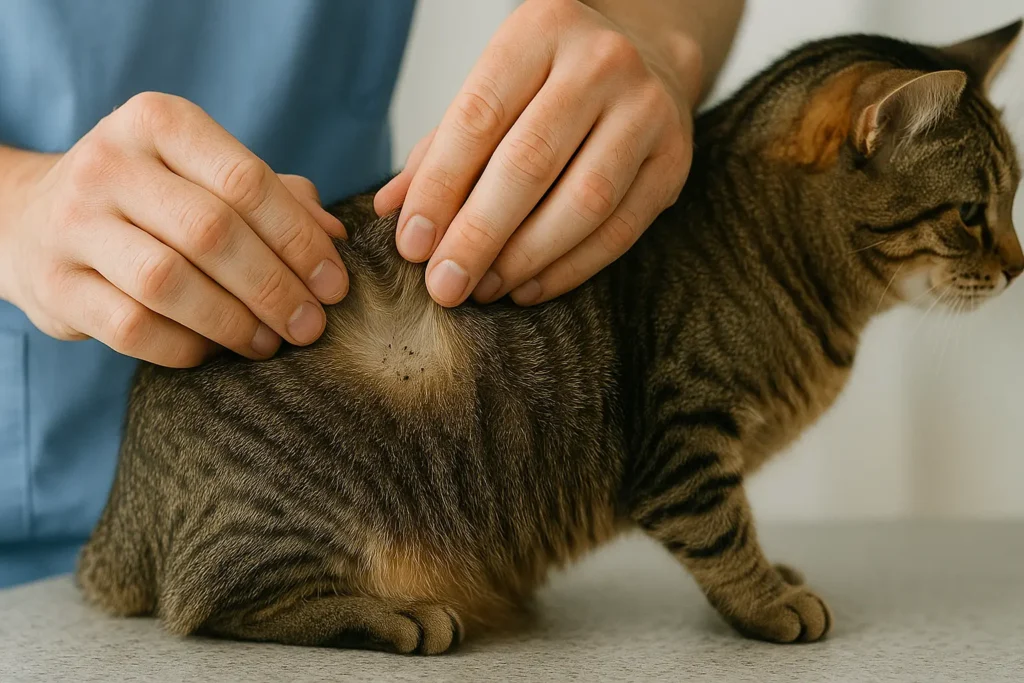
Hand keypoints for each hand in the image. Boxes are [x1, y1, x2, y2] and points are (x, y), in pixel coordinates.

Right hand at [0, 92, 347, 367]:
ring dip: (234, 323)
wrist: (37, 218)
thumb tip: (336, 235)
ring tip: (269, 342)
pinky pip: (132, 327)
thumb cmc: (153, 198)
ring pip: (168, 282)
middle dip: (275, 288)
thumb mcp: (209, 175)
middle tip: (310, 325)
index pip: (246, 181)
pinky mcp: (53, 285)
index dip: (300, 240)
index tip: (334, 286)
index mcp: (159, 122)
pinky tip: (214, 351)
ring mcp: (72, 223)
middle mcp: (108, 162)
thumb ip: (277, 197)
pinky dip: (185, 348)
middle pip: (211, 232)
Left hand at [375, 0, 697, 306]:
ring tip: (484, 288)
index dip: (440, 188)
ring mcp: (646, 111)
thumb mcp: (493, 91)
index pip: (478, 118)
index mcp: (541, 29)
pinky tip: (529, 288)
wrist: (649, 61)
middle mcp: (600, 62)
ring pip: (582, 202)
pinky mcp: (674, 161)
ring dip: (524, 257)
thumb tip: (391, 210)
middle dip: (478, 234)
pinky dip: (569, 268)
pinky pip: (619, 230)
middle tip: (444, 284)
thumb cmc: (551, 83)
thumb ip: (441, 147)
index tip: (412, 245)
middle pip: (529, 163)